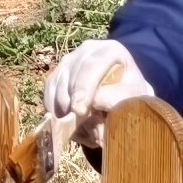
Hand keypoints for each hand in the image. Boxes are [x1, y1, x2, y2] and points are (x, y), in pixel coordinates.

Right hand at [40, 37, 148, 163]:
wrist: (122, 95)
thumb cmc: (130, 96)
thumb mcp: (134, 97)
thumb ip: (119, 101)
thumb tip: (95, 108)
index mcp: (109, 50)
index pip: (91, 66)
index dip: (83, 88)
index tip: (79, 111)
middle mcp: (85, 51)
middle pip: (69, 76)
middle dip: (72, 105)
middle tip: (82, 128)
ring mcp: (68, 62)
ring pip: (56, 88)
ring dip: (65, 113)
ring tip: (83, 131)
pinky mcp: (55, 77)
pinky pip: (49, 97)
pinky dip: (57, 114)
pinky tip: (72, 127)